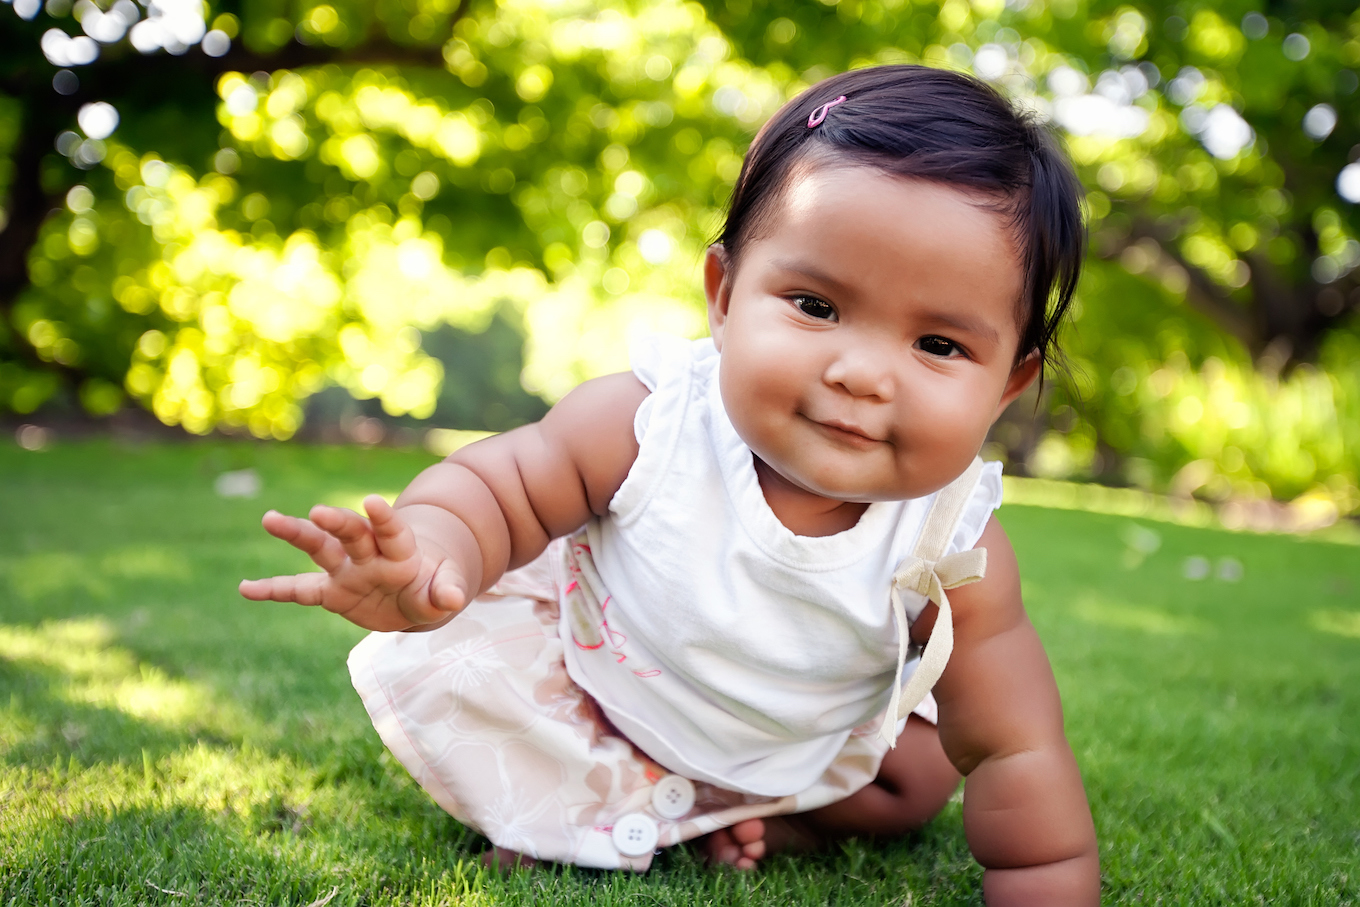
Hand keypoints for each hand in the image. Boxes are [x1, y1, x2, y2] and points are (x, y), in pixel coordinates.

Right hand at [239, 494, 470, 630]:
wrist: (415, 595)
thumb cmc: (432, 587)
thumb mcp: (444, 591)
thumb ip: (447, 591)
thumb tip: (453, 599)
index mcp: (402, 552)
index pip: (392, 531)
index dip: (383, 518)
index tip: (372, 502)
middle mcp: (370, 554)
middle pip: (352, 534)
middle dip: (337, 522)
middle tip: (318, 513)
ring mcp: (347, 571)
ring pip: (320, 549)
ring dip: (297, 534)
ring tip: (270, 518)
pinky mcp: (331, 592)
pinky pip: (299, 591)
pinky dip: (274, 590)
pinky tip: (245, 588)